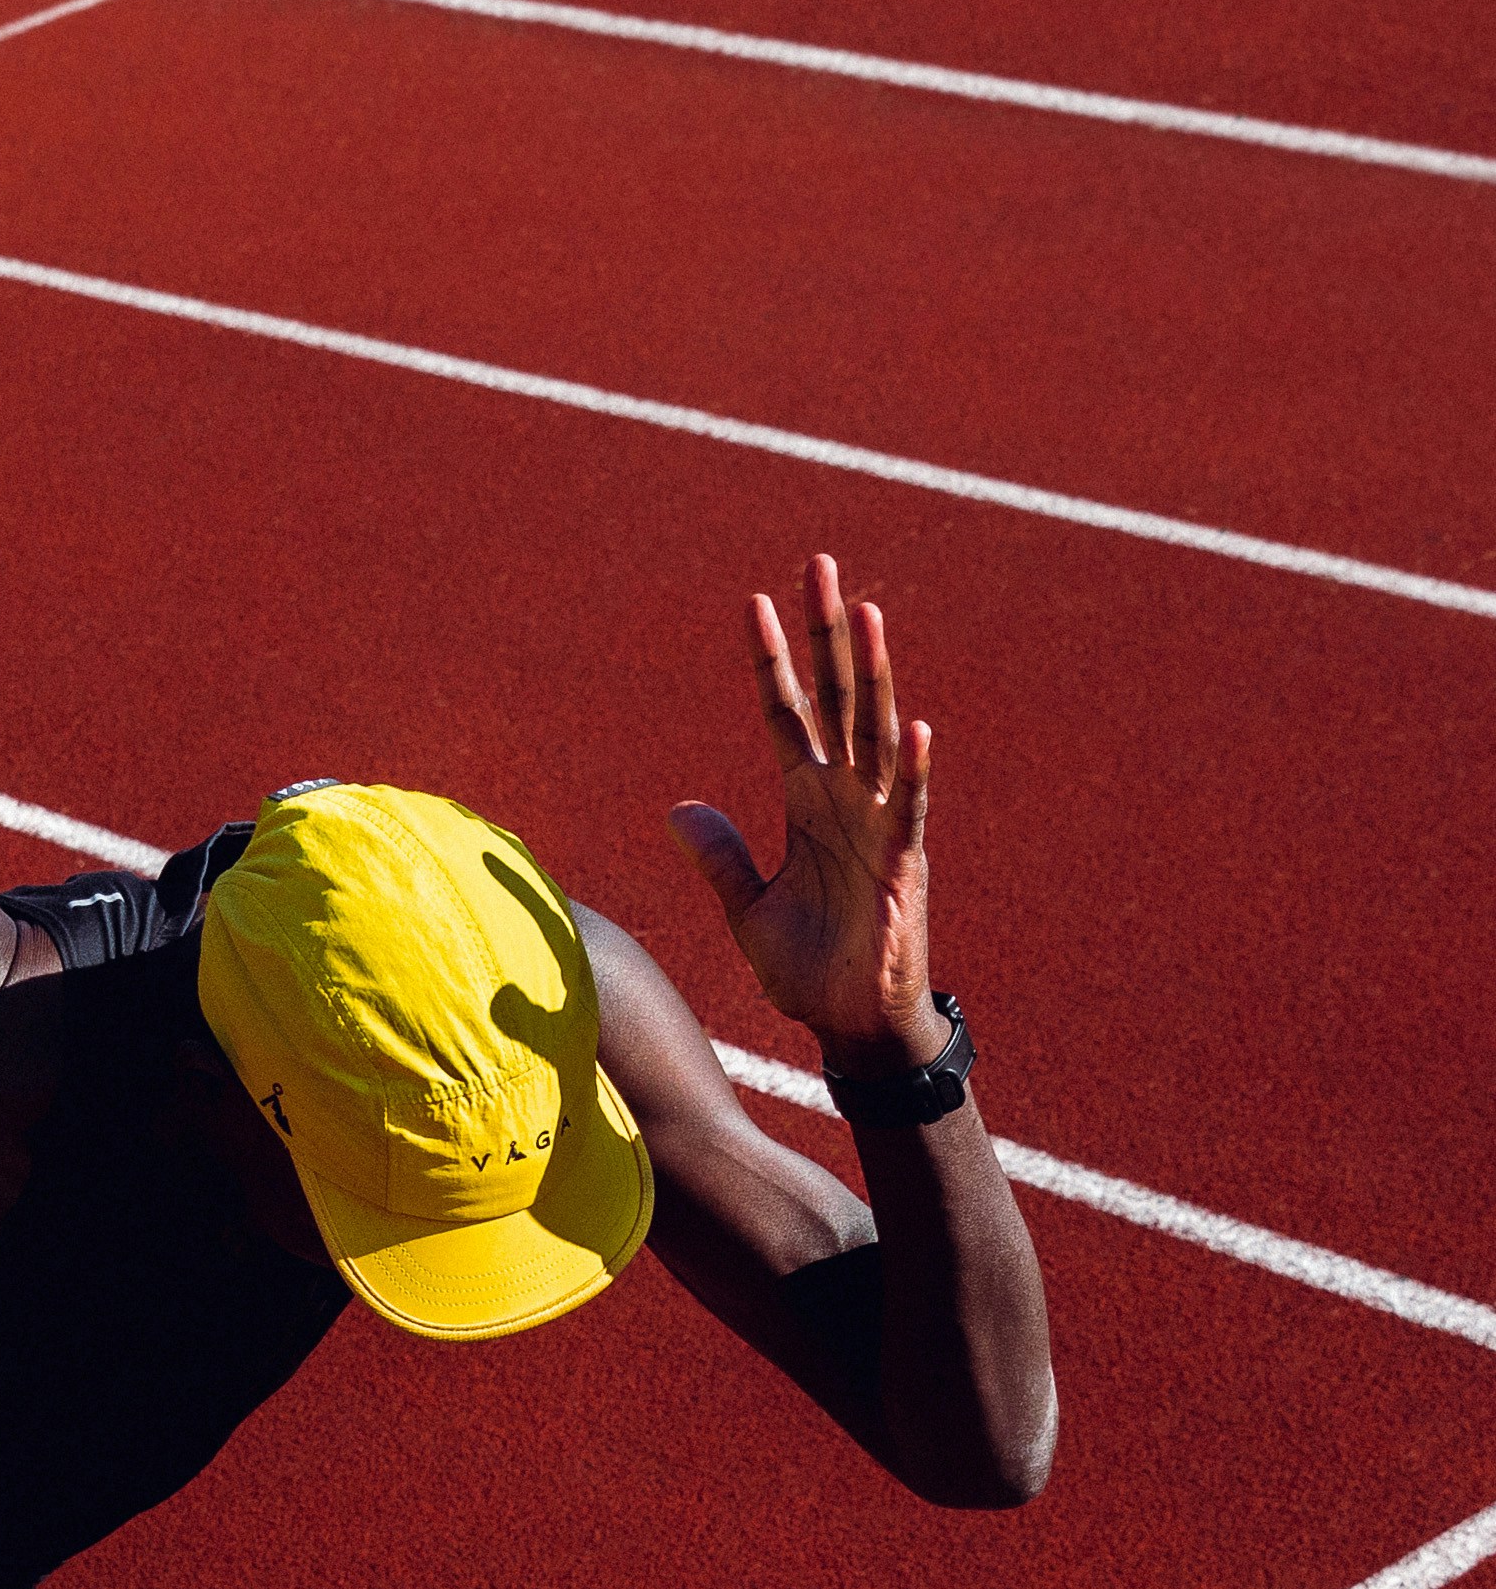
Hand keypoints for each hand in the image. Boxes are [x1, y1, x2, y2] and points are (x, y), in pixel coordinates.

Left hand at [667, 556, 940, 1069]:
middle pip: (835, 698)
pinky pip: (908, 808)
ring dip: (871, 675)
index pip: (785, 713)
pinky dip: (910, 769)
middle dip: (826, 634)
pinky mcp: (904, 865)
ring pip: (874, 732)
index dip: (770, 661)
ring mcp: (879, 825)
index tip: (754, 600)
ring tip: (866, 613)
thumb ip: (720, 858)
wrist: (851, 1025)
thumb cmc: (811, 969)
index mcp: (808, 801)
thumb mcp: (748, 909)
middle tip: (819, 564)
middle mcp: (846, 799)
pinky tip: (913, 725)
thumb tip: (676, 811)